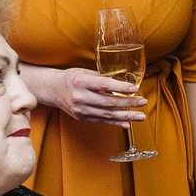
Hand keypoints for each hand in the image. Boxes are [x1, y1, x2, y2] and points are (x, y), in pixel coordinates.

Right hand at [24, 64, 143, 127]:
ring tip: (141, 116)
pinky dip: (116, 123)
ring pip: (107, 114)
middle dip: (129, 103)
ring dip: (127, 116)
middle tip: (143, 101)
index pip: (104, 85)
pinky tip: (128, 123)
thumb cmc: (71, 78)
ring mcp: (81, 110)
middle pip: (108, 102)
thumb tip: (124, 80)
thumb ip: (103, 77)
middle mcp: (80, 97)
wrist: (52, 90)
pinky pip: (102, 121)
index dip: (120, 88)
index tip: (134, 89)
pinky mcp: (82, 118)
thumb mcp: (84, 72)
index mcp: (80, 82)